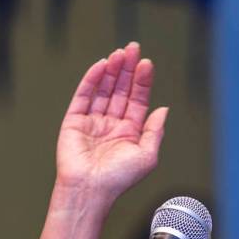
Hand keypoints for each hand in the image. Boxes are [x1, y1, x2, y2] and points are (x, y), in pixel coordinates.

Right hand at [55, 42, 167, 203]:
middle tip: (133, 48)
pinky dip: (92, 79)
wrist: (90, 189)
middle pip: (121, 90)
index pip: (137, 101)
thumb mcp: (147, 156)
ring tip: (120, 53)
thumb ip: (155, 131)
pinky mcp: (74, 121)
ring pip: (104, 89)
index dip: (142, 82)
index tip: (147, 64)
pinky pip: (84, 95)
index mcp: (130, 132)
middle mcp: (111, 124)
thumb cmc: (119, 179)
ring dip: (112, 71)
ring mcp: (93, 121)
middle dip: (128, 70)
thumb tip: (163, 109)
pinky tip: (102, 65)